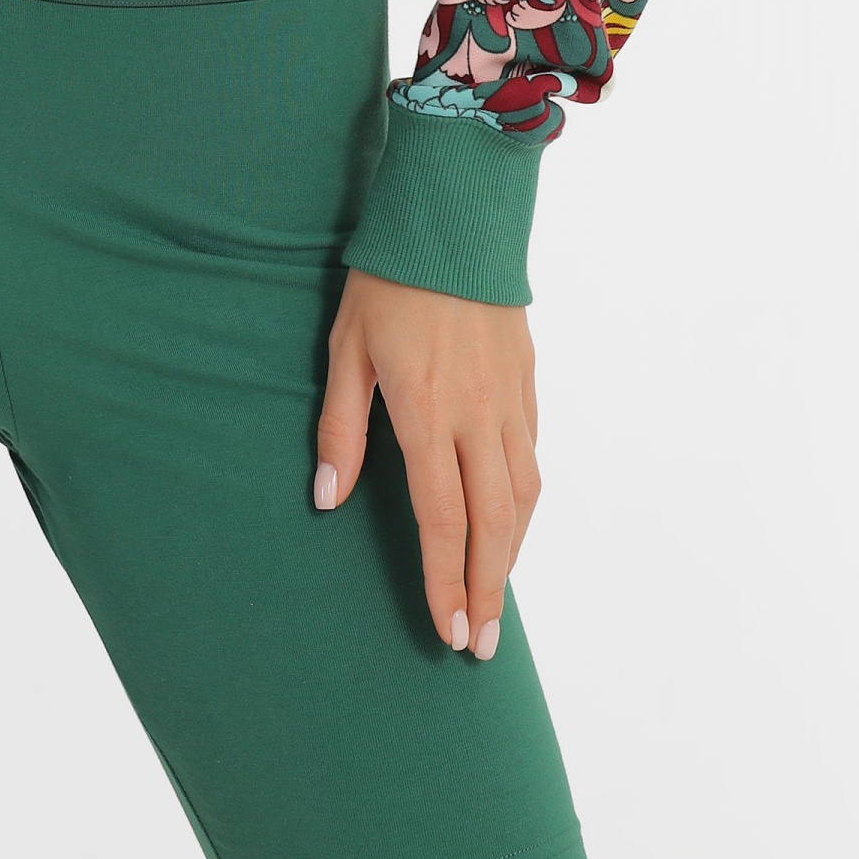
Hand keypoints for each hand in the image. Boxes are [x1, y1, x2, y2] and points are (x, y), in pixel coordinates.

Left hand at [314, 270, 539, 660]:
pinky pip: (531, 455)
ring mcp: (511, 397)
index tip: (449, 631)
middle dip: (488, 591)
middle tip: (480, 645)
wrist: (455, 213)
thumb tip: (326, 501)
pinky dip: (523, 501)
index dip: (446, 582)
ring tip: (496, 597)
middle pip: (495, 524)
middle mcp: (480, 414)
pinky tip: (509, 519)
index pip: (443, 519)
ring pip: (523, 494)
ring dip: (513, 554)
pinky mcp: (528, 378)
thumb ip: (340, 428)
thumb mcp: (345, 347)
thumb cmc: (388, 277)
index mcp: (429, 411)